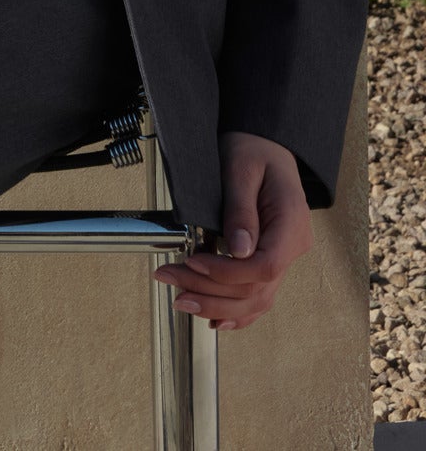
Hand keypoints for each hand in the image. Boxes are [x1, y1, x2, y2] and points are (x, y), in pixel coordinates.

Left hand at [151, 130, 314, 330]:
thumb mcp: (242, 169)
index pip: (264, 267)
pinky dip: (237, 311)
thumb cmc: (253, 149)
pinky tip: (214, 318)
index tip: (194, 262)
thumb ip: (240, 209)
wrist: (264, 143)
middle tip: (170, 278)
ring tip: (181, 298)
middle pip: (256, 289)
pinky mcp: (271, 258)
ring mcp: (285, 255)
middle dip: (210, 291)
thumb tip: (237, 251)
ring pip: (256, 298)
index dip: (227, 273)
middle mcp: (293, 246)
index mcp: (291, 224)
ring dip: (217, 305)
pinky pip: (259, 294)